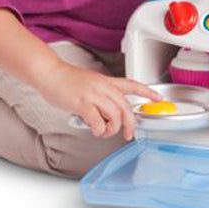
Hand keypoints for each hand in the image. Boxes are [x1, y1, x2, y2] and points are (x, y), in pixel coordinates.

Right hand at [37, 61, 161, 140]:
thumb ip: (102, 96)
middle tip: (128, 134)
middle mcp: (103, 86)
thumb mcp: (91, 83)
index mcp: (107, 81)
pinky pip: (97, 121)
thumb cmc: (67, 80)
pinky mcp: (81, 103)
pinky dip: (99, 130)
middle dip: (130, 124)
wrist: (50, 73)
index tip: (158, 98)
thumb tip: (108, 115)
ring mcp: (92, 94)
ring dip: (112, 129)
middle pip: (126, 107)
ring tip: (104, 132)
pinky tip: (94, 129)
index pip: (132, 84)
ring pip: (115, 115)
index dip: (147, 92)